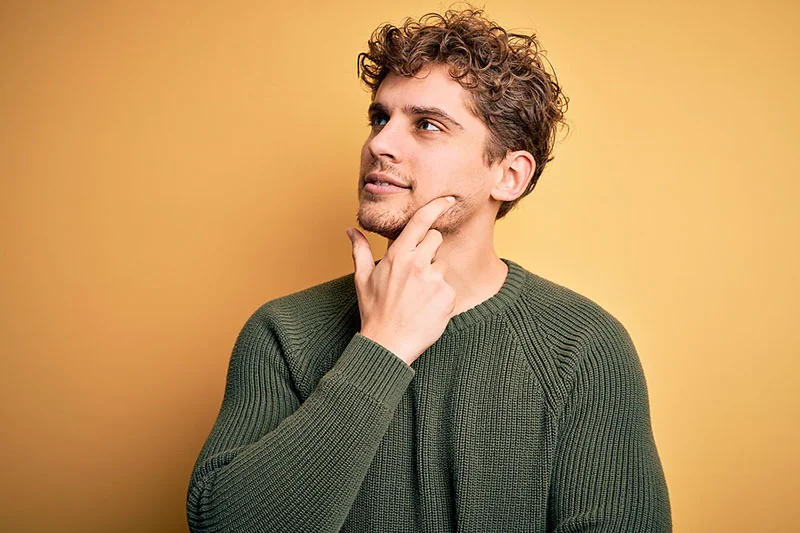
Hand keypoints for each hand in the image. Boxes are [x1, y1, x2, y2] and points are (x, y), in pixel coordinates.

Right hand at [346, 195, 456, 364]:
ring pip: (443, 264)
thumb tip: (351, 230)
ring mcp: (434, 280)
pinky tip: (427, 308)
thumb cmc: (374, 312)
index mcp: (397, 256)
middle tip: (415, 273)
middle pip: (436, 239)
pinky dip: (441, 296)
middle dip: (429, 250)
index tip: (448, 199)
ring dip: (434, 275)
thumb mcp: (362, 279)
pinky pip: (449, 287)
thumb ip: (360, 250)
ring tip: (418, 296)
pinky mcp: (447, 296)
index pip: (421, 221)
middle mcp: (417, 264)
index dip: (437, 206)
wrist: (388, 345)